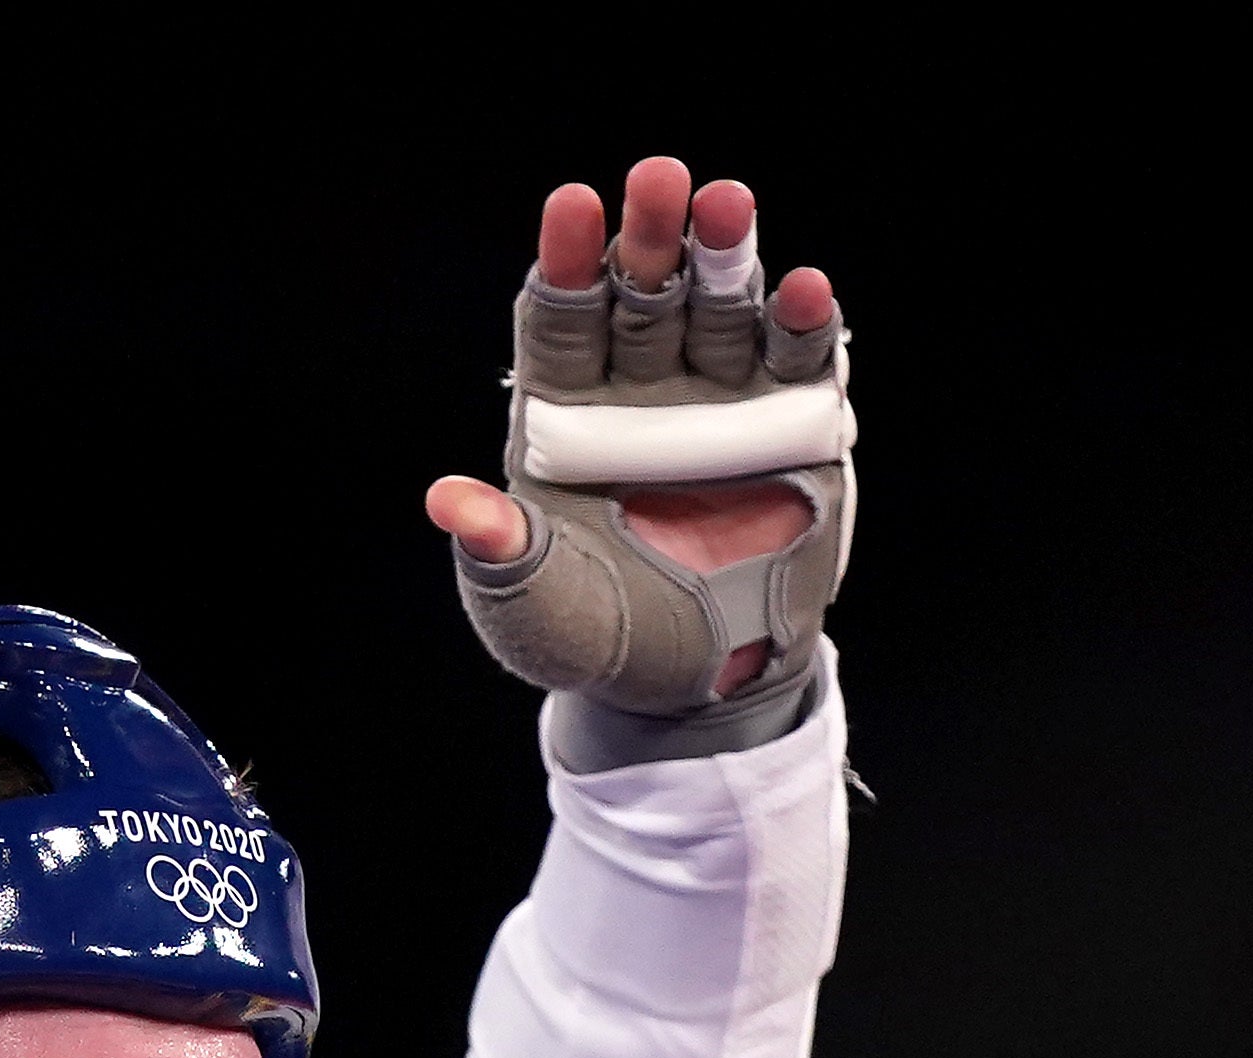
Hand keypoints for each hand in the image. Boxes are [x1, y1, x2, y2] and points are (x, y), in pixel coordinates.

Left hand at [431, 159, 853, 710]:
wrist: (695, 684)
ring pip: (720, 308)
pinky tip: (804, 288)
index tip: (571, 205)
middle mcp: (641, 390)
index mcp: (566, 416)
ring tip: (728, 203)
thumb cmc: (598, 640)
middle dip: (649, 238)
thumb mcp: (538, 609)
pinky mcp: (792, 425)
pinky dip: (803, 324)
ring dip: (727, 256)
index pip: (560, 321)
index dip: (566, 263)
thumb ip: (501, 555)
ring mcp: (719, 400)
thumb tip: (449, 504)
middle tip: (659, 178)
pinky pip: (797, 362)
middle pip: (642, 294)